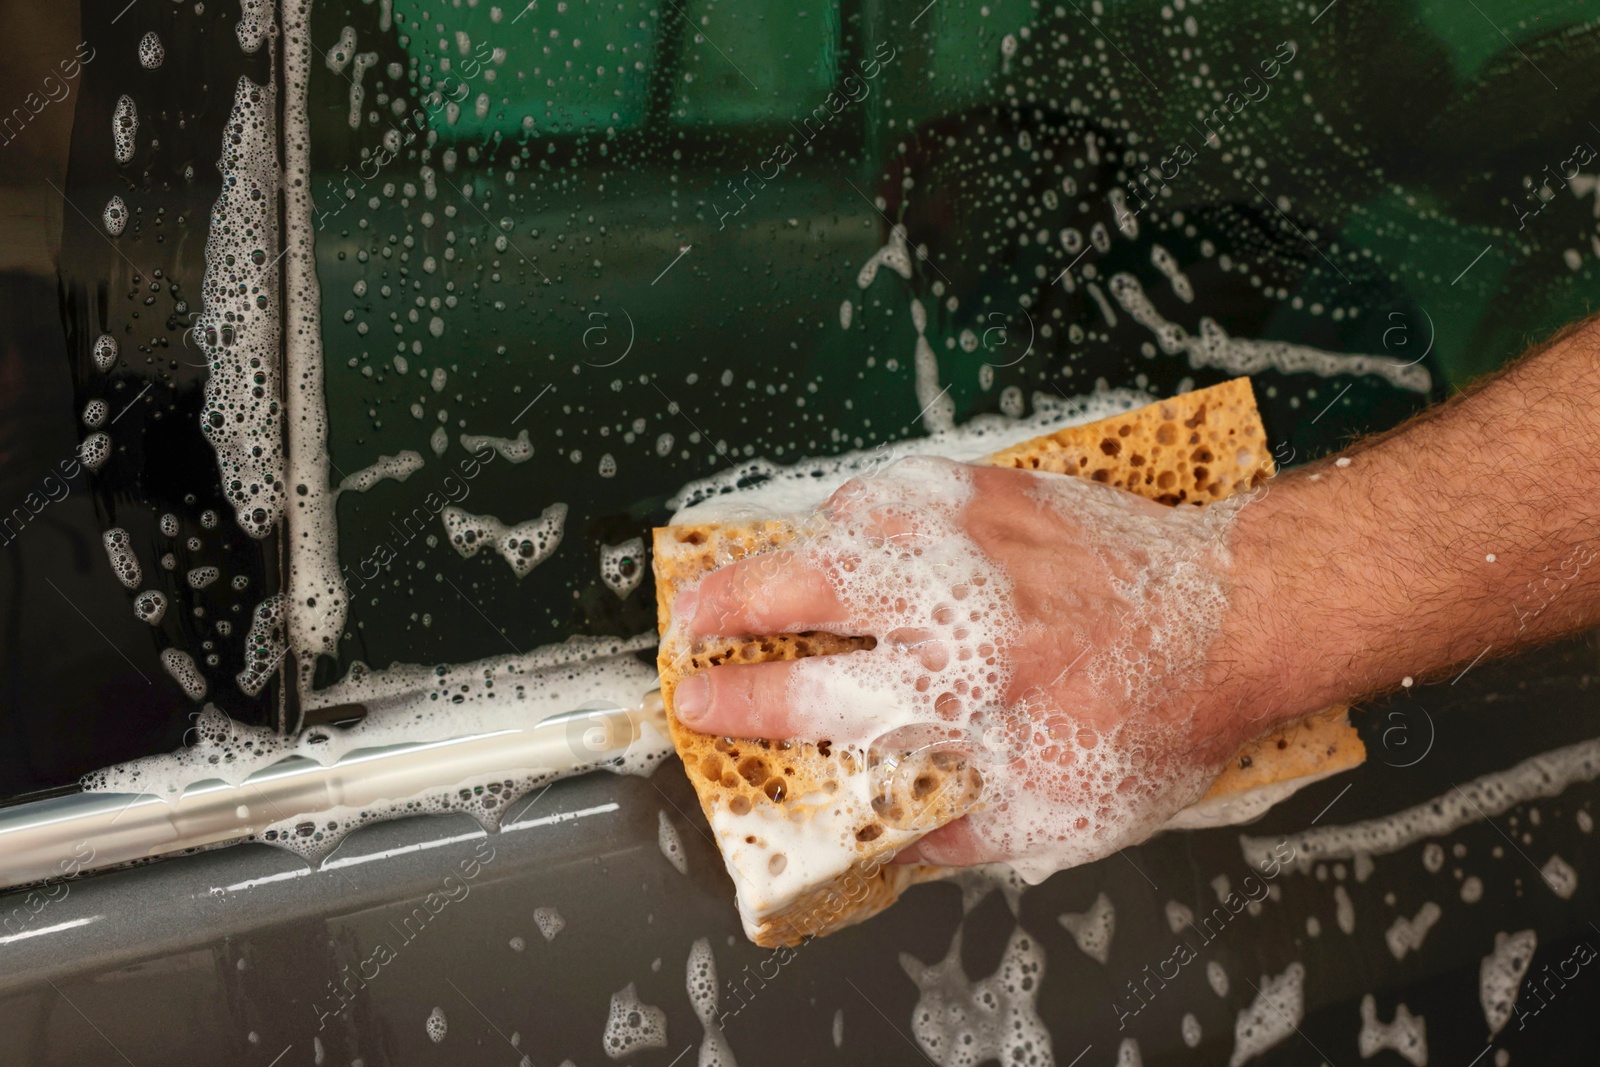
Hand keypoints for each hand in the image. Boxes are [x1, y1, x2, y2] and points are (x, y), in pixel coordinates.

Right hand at [669, 455, 1261, 881]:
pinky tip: (854, 529)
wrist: (1234, 621)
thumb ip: (966, 833)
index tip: (697, 702)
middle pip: (802, 589)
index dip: (738, 701)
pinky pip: (900, 484)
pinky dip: (861, 507)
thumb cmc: (1155, 723)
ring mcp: (972, 539)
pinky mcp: (997, 491)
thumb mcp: (1066, 815)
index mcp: (961, 696)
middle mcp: (953, 610)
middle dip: (726, 603)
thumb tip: (892, 841)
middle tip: (692, 619)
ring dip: (787, 548)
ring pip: (842, 524)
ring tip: (761, 573)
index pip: (813, 698)